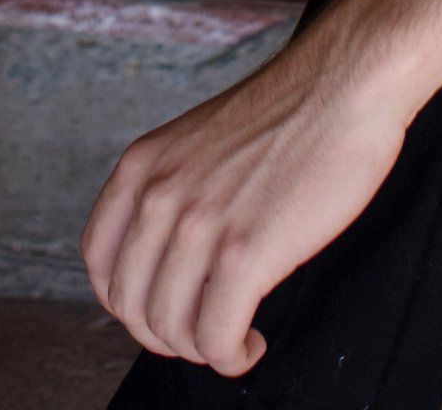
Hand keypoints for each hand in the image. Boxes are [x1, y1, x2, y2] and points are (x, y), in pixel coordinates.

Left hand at [81, 26, 411, 377]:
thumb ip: (174, 189)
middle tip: (205, 331)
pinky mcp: (245, 253)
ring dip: (201, 349)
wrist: (343, 84)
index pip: (98, 260)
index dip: (128, 300)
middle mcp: (159, 194)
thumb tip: (170, 259)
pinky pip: (215, 339)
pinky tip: (253, 343)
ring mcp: (199, 224)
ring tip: (233, 337)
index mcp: (143, 164)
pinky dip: (231, 357)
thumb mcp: (199, 141)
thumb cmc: (287, 115)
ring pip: (169, 329)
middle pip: (129, 305)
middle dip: (166, 334)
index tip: (166, 305)